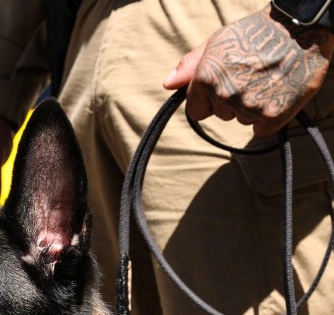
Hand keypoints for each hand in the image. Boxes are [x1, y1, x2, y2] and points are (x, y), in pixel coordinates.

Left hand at [164, 6, 333, 136]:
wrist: (301, 28)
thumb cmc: (257, 32)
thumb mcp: (218, 41)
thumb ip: (190, 65)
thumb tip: (168, 84)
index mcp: (206, 78)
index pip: (196, 111)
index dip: (209, 101)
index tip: (223, 89)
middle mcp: (224, 95)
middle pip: (222, 115)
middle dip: (233, 101)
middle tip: (253, 76)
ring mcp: (248, 107)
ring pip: (243, 120)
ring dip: (253, 107)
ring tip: (268, 80)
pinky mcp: (272, 116)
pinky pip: (262, 129)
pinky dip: (270, 117)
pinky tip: (278, 94)